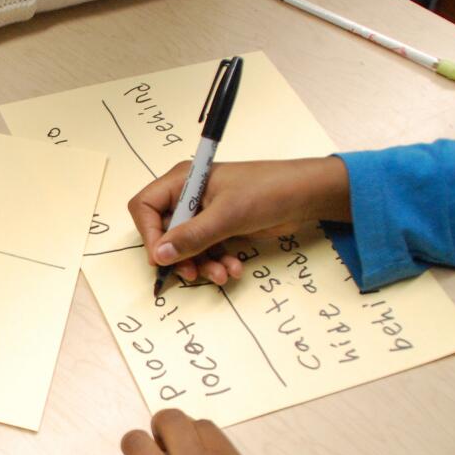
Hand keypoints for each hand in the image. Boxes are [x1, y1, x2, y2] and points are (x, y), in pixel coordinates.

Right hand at [128, 157, 350, 284]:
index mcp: (183, 181)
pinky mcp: (221, 227)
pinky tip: (233, 269)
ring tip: (222, 274)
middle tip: (192, 273)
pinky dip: (217, 262)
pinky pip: (206, 250)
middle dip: (180, 256)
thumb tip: (160, 255)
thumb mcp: (227, 215)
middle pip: (165, 232)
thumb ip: (192, 236)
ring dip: (202, 264)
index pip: (145, 207)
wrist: (308, 195)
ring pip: (186, 246)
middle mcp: (188, 196)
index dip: (150, 234)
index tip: (163, 257)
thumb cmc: (268, 191)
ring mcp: (205, 213)